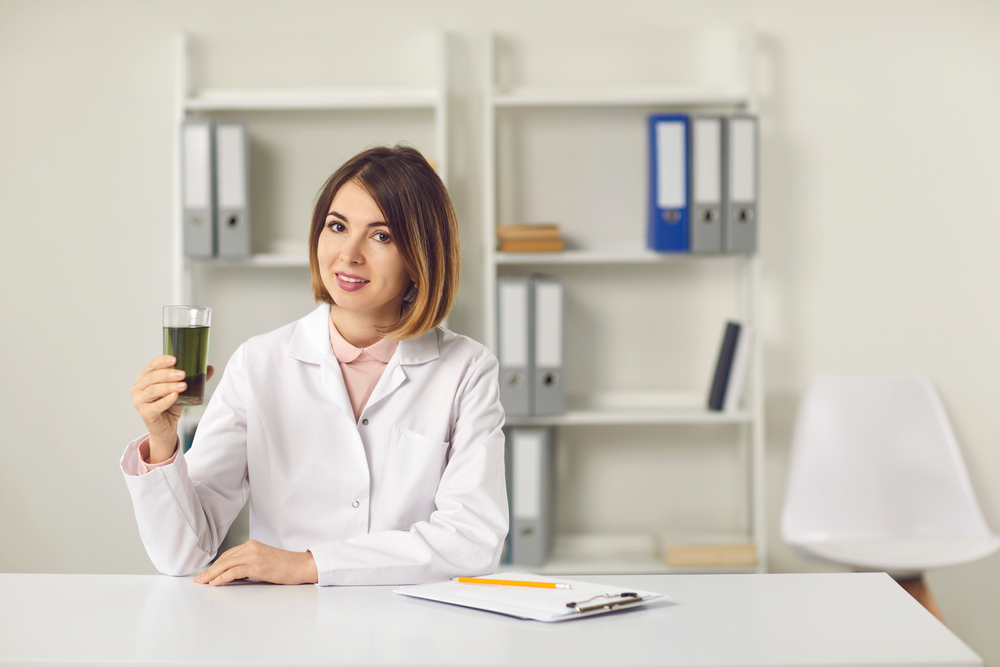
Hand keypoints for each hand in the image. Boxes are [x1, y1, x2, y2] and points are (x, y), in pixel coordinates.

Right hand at [131, 356, 214, 462]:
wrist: (166, 427)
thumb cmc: (171, 406)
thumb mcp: (182, 390)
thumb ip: (195, 379)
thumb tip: (210, 368)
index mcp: (144, 378)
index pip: (152, 365)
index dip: (162, 361)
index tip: (175, 360)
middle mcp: (138, 388)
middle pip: (152, 377)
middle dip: (168, 374)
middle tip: (183, 374)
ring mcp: (139, 401)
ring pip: (152, 390)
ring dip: (168, 386)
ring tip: (183, 385)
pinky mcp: (145, 413)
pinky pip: (155, 406)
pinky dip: (166, 400)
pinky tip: (175, 396)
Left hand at [193, 540, 318, 585]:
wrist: (300, 566)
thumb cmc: (285, 566)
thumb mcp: (264, 560)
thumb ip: (249, 563)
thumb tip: (233, 574)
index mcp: (252, 545)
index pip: (228, 555)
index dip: (215, 565)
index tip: (206, 573)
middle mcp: (250, 547)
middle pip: (224, 559)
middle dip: (209, 570)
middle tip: (198, 579)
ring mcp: (253, 555)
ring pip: (226, 565)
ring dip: (211, 574)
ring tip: (202, 582)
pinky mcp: (256, 565)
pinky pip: (234, 571)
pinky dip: (222, 577)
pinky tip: (215, 583)